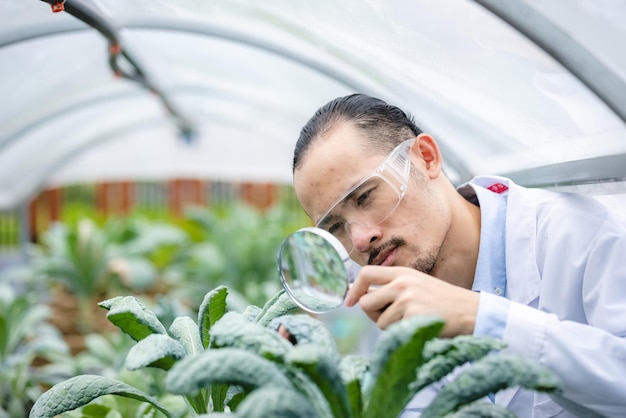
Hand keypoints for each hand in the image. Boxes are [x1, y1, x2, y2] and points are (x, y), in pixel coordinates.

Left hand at [344, 265, 479, 337]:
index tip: (350, 301)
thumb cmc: (441, 301)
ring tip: (411, 319)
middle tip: (387, 317)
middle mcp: (402, 284)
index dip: (354, 289)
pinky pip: (393, 331)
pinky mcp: (413, 317)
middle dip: (372, 314)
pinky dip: (402, 333)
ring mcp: (408, 300)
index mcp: (402, 273)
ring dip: (390, 326)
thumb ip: (392, 287)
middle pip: (366, 302)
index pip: (366, 273)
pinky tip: (418, 326)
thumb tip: (361, 298)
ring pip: (379, 321)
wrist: (469, 311)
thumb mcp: (416, 284)